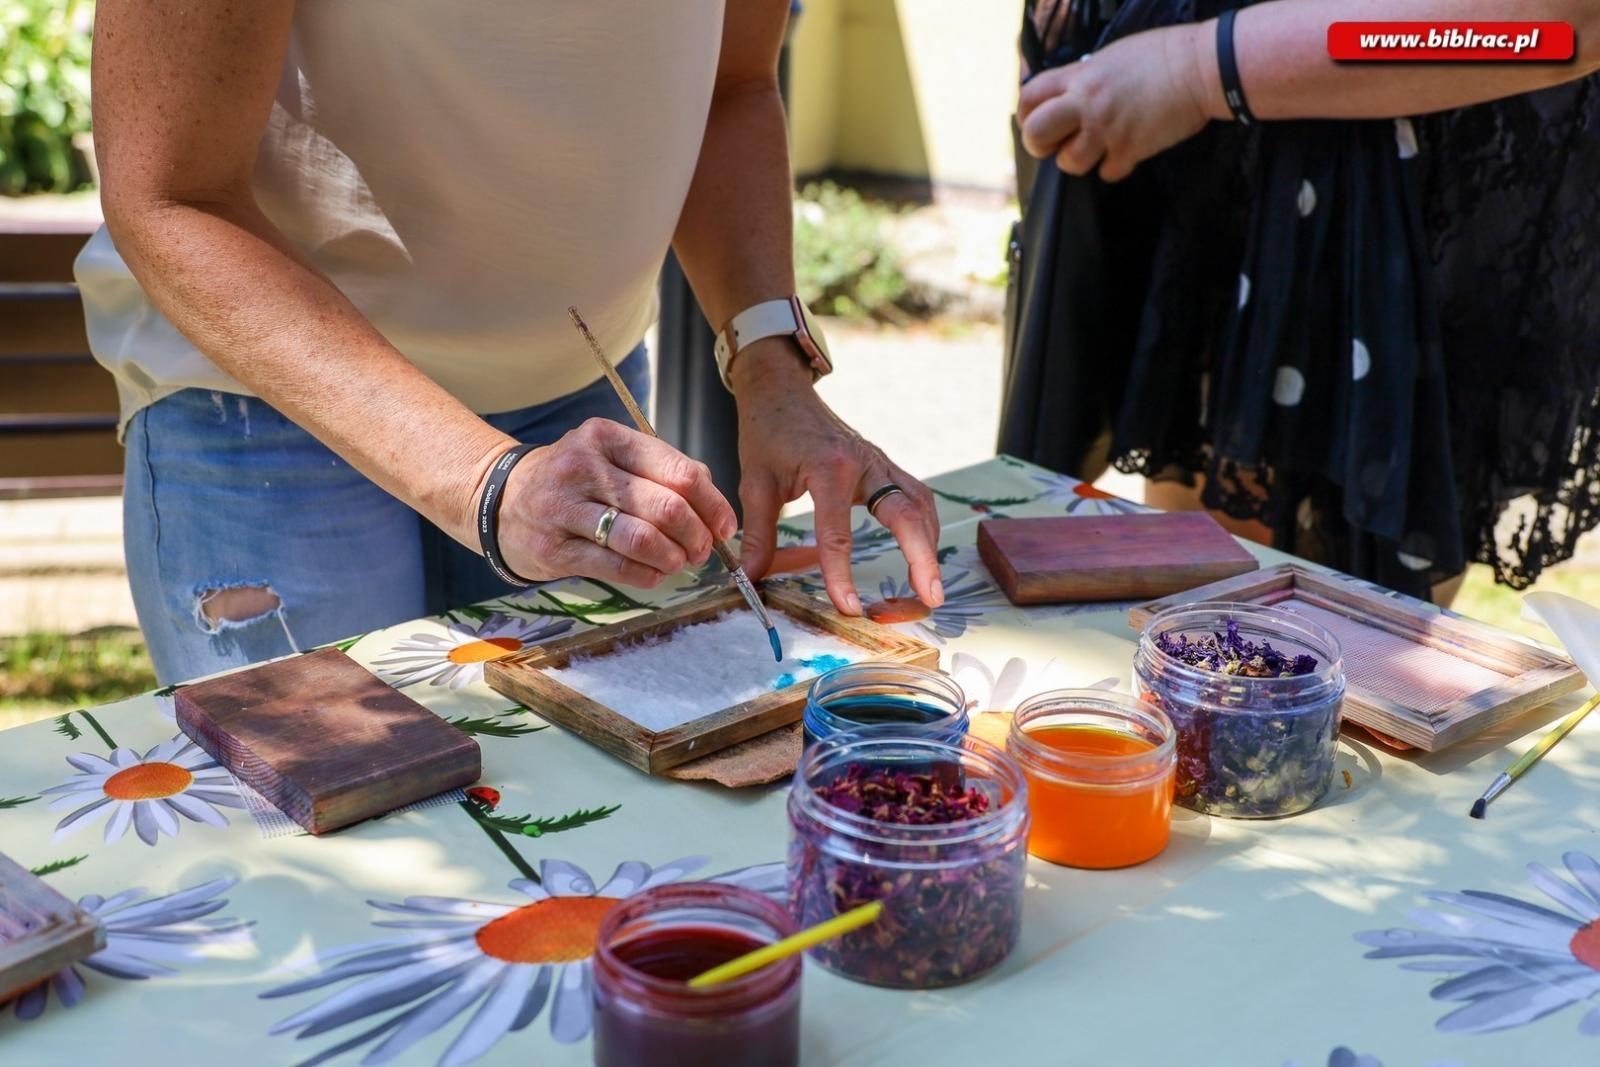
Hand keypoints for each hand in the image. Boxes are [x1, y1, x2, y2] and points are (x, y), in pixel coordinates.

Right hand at [492, 418, 737, 587]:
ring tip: (678, 562)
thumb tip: (715, 507)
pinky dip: (646, 574)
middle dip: (696, 536)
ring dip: (673, 558)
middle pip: (666, 508)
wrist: (500, 499)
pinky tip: (653, 573)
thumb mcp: (612, 457)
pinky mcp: (554, 547)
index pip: (680, 472)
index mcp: (606, 437)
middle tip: (702, 550)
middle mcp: (583, 467)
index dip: (712, 504)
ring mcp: (564, 508)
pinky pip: (616, 565)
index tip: (724, 526)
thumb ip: (662, 472)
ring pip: (643, 539)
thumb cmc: (574, 480)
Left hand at [732, 339, 943, 615]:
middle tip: (930, 598)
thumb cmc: (767, 433)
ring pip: (919, 504)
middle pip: (905, 514)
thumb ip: (759, 534)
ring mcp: (880, 462)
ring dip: (930, 545)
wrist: (782, 392)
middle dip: (922, 558)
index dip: (842, 575)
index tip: (849, 607)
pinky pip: (915, 496)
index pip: (837, 533)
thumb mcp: (755, 483)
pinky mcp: (884, 465)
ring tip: (931, 586)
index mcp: (828, 468)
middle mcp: (864, 463)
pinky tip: (924, 550)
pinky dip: (925, 525)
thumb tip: (752, 579)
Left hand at [1017, 23, 1223, 181]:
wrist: (1202, 67)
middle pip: (1036, 134)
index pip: (1029, 98)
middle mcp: (1087, 102)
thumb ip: (1084, 79)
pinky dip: (1114, 168)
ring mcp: (1107, 128)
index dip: (1026, 115)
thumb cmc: (1161, 56)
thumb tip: (1067, 97)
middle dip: (1040, 145)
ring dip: (1079, 161)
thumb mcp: (1111, 57)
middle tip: (1055, 145)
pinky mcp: (1130, 149)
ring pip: (1069, 162)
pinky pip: (1106, 173)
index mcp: (1080, 76)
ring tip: (1098, 148)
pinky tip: (1126, 152)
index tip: (1035, 122)